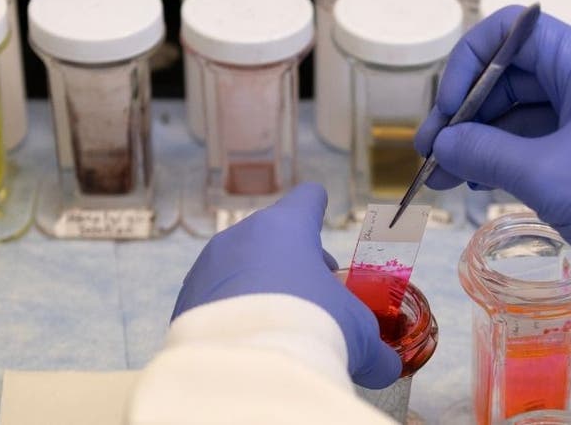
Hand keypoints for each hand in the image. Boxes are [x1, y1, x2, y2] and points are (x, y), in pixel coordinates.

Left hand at [172, 183, 401, 387]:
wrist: (246, 370)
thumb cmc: (311, 330)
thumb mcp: (357, 335)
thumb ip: (373, 346)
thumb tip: (385, 366)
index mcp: (286, 227)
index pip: (305, 200)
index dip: (316, 205)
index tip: (317, 206)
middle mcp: (241, 236)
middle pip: (272, 237)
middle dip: (293, 261)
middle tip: (312, 292)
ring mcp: (208, 266)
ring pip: (240, 267)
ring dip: (260, 286)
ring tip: (277, 320)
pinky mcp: (185, 300)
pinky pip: (215, 298)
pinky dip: (232, 312)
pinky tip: (247, 338)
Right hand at [415, 6, 570, 303]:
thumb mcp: (546, 177)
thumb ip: (484, 152)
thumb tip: (442, 145)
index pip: (513, 31)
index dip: (470, 63)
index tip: (448, 111)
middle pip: (513, 70)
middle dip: (467, 110)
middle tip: (432, 151)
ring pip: (524, 103)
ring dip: (482, 135)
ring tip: (445, 173)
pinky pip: (544, 128)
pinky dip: (510, 149)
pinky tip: (476, 176)